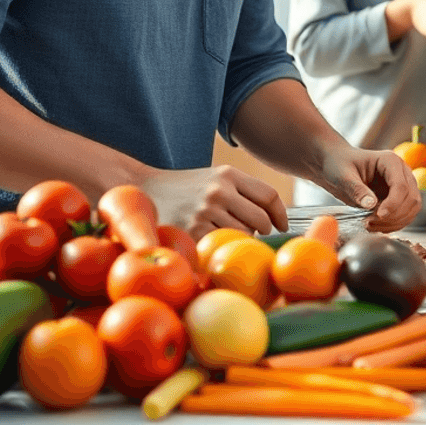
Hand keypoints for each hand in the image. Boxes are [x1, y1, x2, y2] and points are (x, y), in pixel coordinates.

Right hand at [139, 165, 289, 239]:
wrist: (143, 190)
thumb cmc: (186, 189)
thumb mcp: (214, 179)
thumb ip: (242, 191)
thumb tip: (274, 218)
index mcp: (228, 174)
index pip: (269, 195)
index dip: (280, 214)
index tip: (282, 226)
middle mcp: (219, 190)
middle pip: (261, 219)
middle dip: (262, 231)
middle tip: (253, 235)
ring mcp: (205, 211)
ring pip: (243, 236)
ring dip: (240, 241)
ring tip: (225, 235)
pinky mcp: (192, 231)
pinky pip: (221, 246)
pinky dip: (221, 249)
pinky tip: (212, 244)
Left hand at [317, 145, 421, 232]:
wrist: (337, 165)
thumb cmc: (339, 165)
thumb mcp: (343, 176)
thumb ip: (357, 189)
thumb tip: (371, 205)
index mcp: (390, 161)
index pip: (401, 185)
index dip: (393, 204)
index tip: (378, 216)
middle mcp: (401, 171)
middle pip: (411, 198)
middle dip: (394, 215)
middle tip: (370, 222)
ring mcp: (402, 184)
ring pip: (412, 209)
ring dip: (395, 222)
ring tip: (370, 225)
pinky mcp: (398, 198)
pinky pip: (405, 215)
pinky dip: (393, 224)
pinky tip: (375, 226)